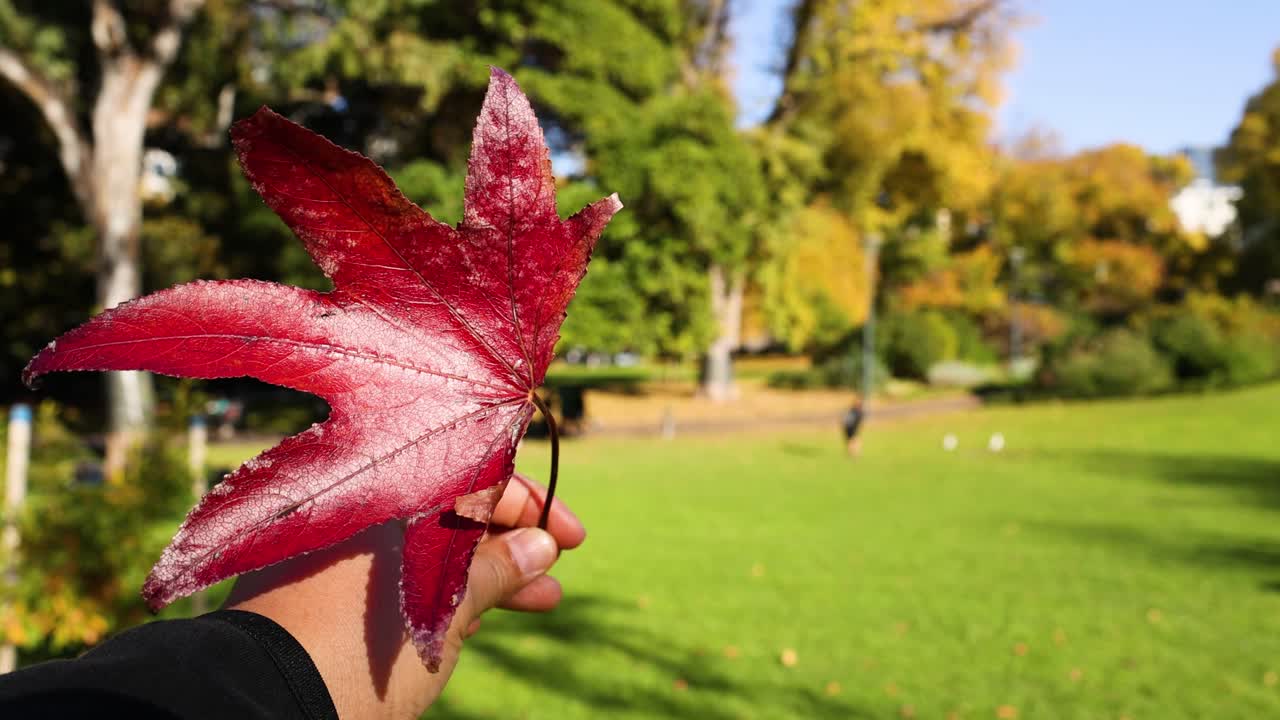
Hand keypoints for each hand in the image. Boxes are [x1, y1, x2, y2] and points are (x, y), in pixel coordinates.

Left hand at [224, 474, 584, 718]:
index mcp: (388, 491)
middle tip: (557, 569)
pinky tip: (476, 619)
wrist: (262, 699)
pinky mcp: (329, 585)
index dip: (529, 503)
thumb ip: (495, 569)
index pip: (475, 474)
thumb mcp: (443, 610)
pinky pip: (399, 572)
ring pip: (430, 545)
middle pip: (455, 509)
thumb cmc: (357, 647)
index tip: (568, 537)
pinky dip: (441, 589)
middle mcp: (364, 508)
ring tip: (538, 600)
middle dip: (513, 540)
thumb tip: (542, 544)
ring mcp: (342, 547)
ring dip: (488, 569)